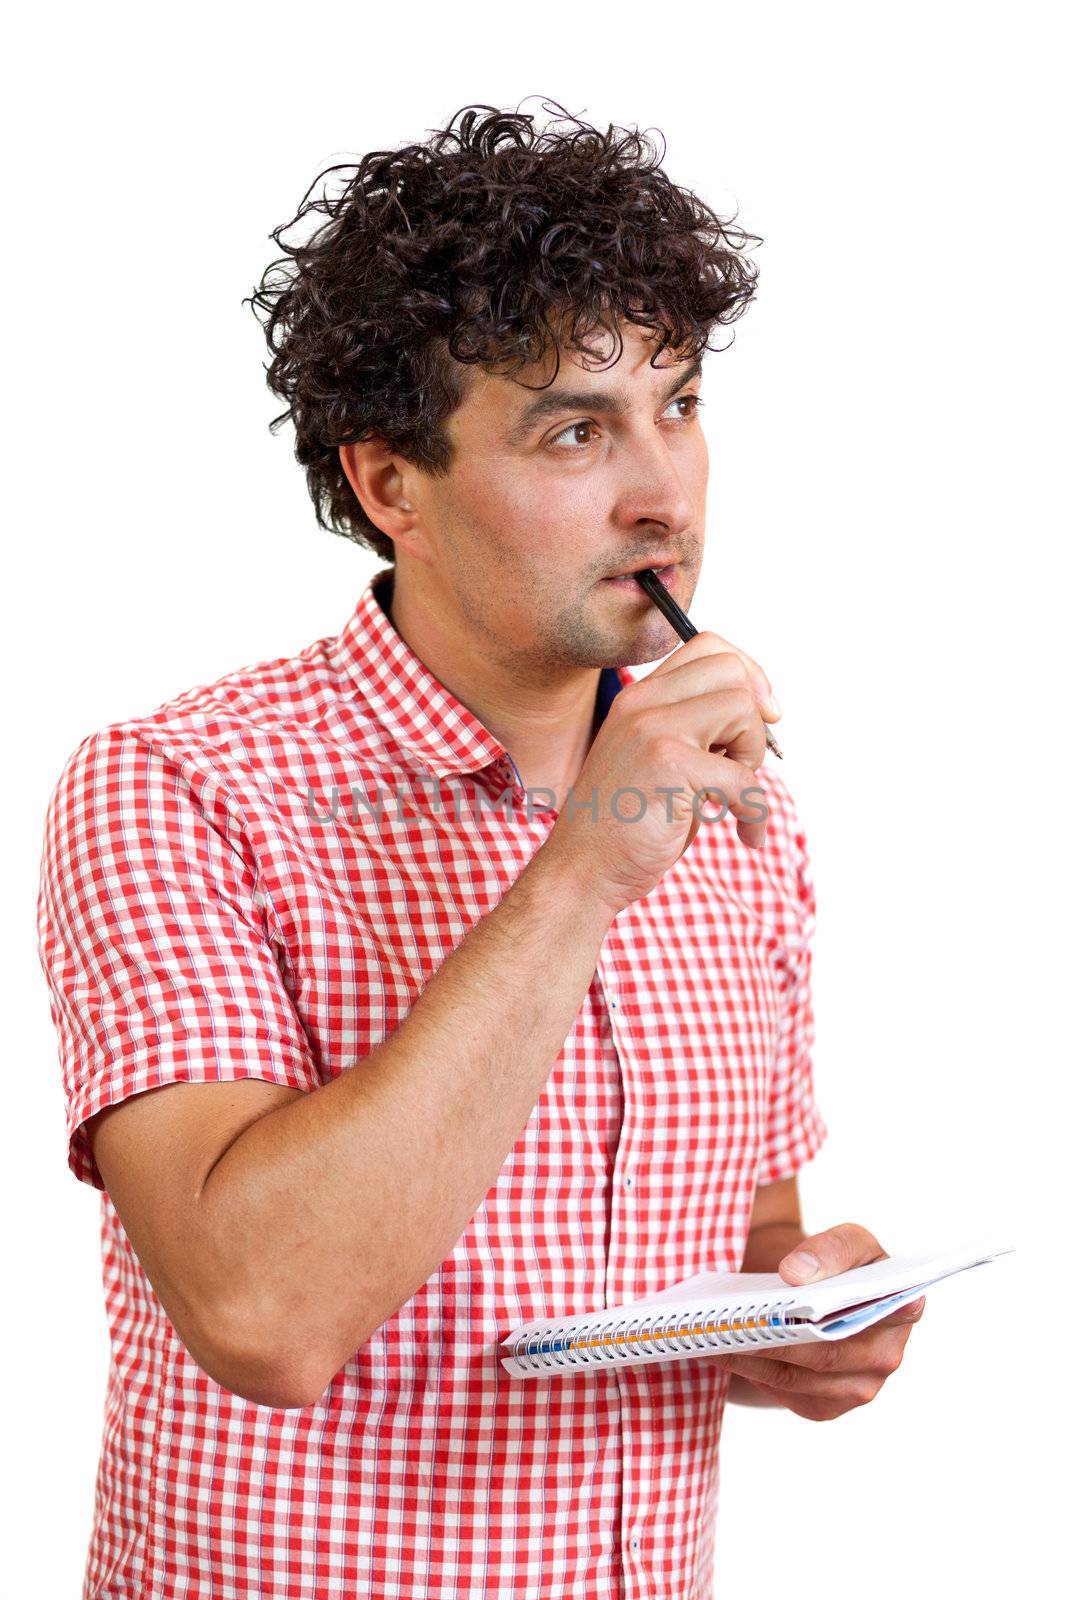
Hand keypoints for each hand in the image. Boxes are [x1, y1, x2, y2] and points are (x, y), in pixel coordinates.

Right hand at [538, 630, 780, 918]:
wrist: (582, 871)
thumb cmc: (624, 825)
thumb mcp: (654, 759)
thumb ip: (693, 728)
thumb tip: (762, 711)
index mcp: (639, 699)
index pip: (708, 646)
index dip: (749, 675)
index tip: (763, 715)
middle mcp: (643, 705)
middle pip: (732, 671)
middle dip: (754, 718)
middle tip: (742, 762)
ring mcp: (654, 731)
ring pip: (743, 711)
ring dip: (753, 758)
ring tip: (733, 795)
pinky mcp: (670, 767)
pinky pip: (744, 778)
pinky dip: (756, 813)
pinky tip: (746, 834)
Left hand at [718, 1223, 924, 1420]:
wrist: (815, 1301)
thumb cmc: (832, 1268)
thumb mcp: (839, 1244)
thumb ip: (828, 1249)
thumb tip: (795, 1274)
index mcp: (902, 1300)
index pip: (883, 1292)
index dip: (841, 1286)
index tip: (791, 1277)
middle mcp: (888, 1351)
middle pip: (828, 1346)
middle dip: (776, 1333)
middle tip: (729, 1320)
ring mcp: (862, 1385)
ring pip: (801, 1374)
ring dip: (752, 1356)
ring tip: (711, 1335)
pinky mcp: (830, 1406)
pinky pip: (787, 1393)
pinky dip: (751, 1372)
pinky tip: (720, 1352)